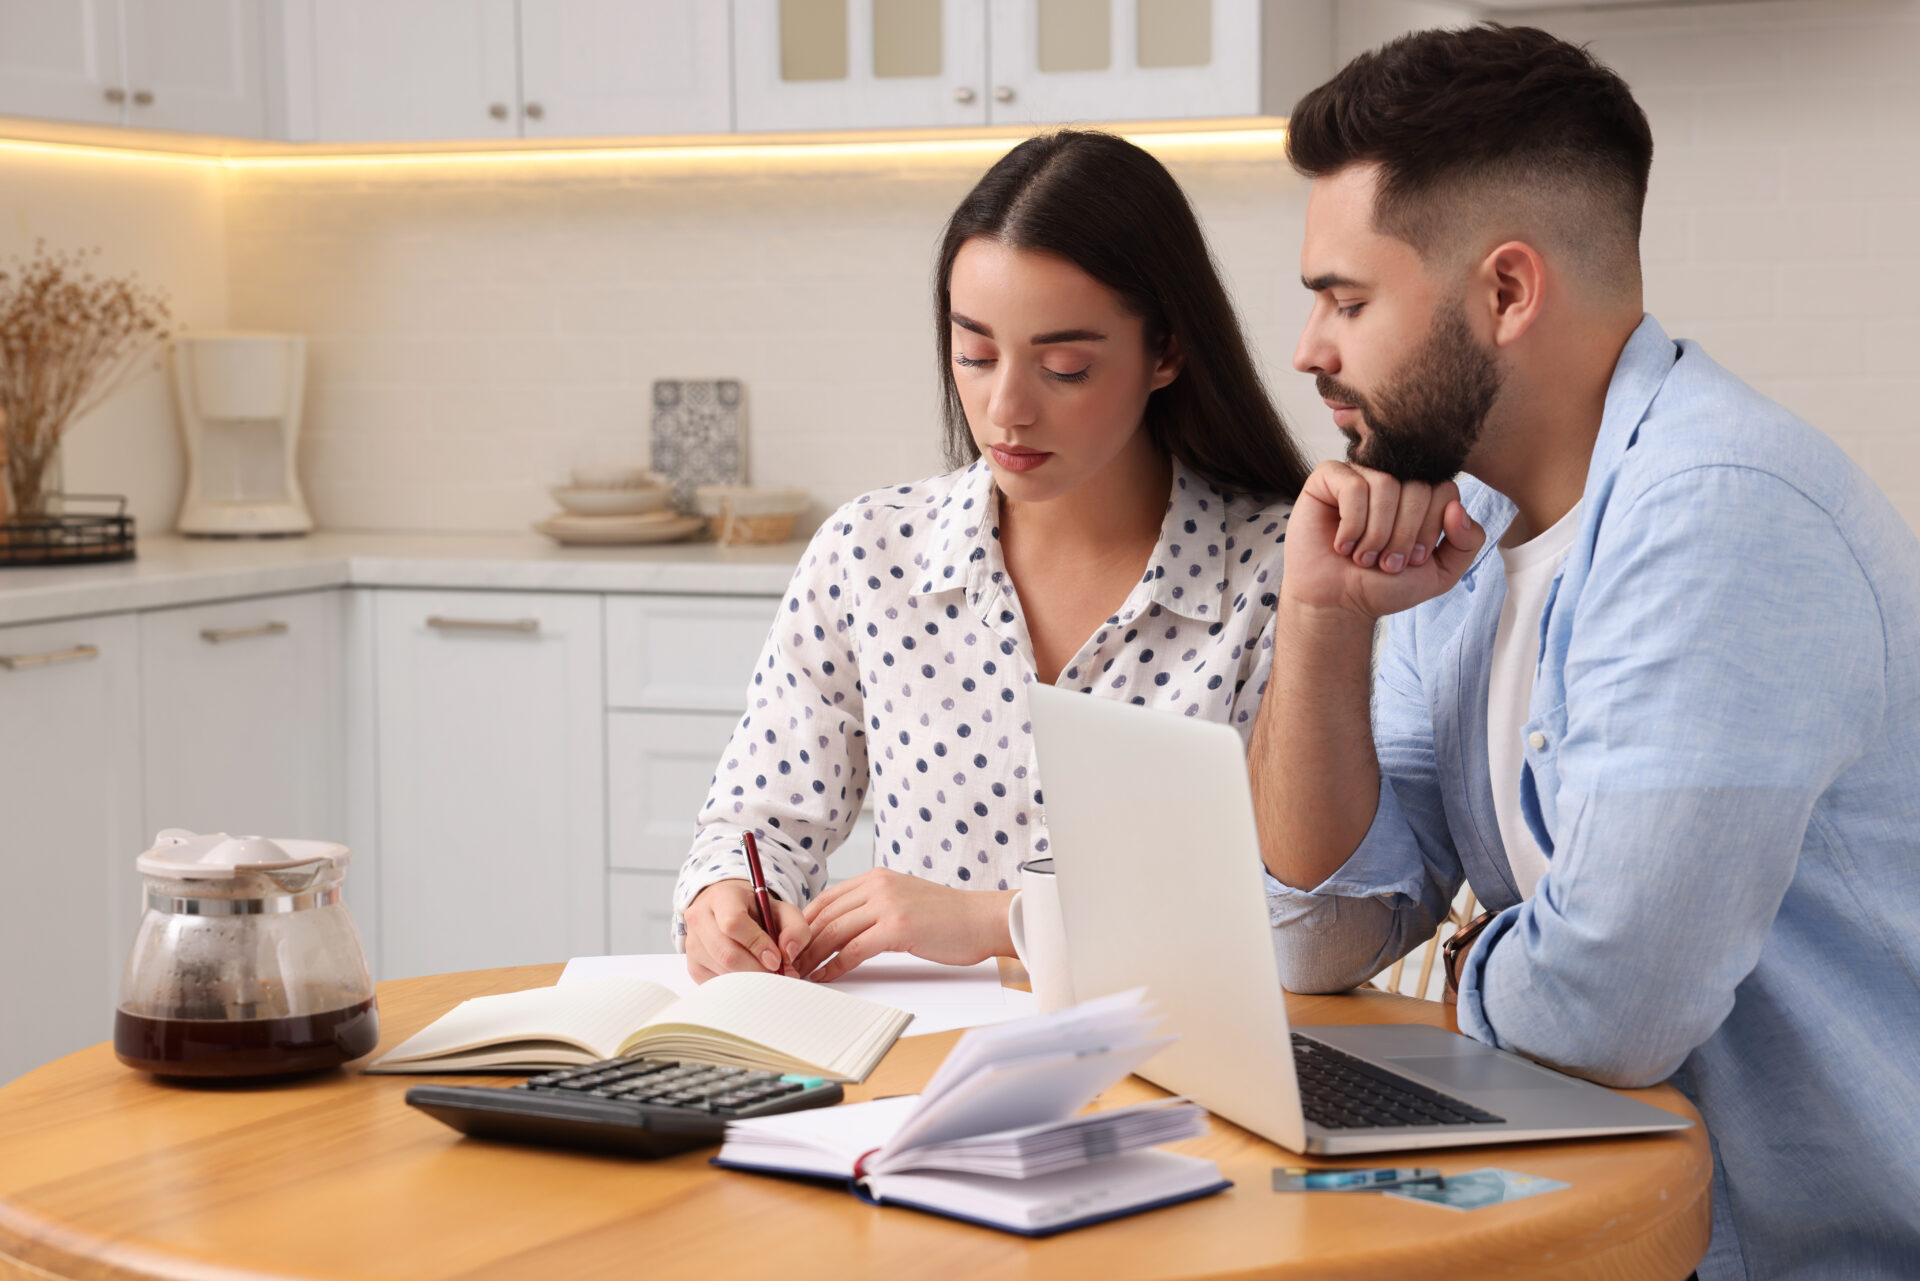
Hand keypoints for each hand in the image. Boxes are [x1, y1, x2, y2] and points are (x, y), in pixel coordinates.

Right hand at [684, 880, 811, 982]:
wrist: (730, 911)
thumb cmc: (759, 911)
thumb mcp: (783, 910)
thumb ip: (796, 928)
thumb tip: (788, 953)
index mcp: (722, 896)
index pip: (733, 923)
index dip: (757, 944)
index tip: (777, 959)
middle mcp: (700, 917)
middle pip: (726, 953)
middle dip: (757, 970)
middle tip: (779, 975)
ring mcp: (692, 943)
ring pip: (722, 971)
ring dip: (750, 979)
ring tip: (769, 975)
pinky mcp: (693, 965)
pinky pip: (716, 983)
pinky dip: (738, 985)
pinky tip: (751, 976)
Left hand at [795, 869, 1012, 983]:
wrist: (981, 919)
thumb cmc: (948, 917)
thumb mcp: (904, 900)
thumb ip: (875, 907)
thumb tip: (843, 929)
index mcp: (877, 878)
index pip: (827, 899)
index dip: (804, 923)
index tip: (792, 944)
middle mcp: (878, 886)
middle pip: (825, 915)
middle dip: (802, 942)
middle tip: (788, 964)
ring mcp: (887, 904)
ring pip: (834, 931)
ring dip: (812, 956)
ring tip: (800, 974)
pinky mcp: (897, 927)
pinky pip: (853, 949)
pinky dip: (835, 966)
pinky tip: (826, 977)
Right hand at [1280, 460, 1485, 622]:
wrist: (1338, 604)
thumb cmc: (1383, 585)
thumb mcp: (1440, 572)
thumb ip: (1467, 543)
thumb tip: (1456, 508)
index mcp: (1421, 494)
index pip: (1444, 491)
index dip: (1431, 530)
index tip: (1412, 559)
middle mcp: (1393, 478)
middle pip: (1418, 487)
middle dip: (1404, 535)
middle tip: (1386, 563)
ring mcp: (1360, 474)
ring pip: (1386, 485)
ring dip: (1377, 534)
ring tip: (1363, 557)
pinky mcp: (1327, 478)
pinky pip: (1352, 486)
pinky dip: (1352, 524)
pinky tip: (1343, 545)